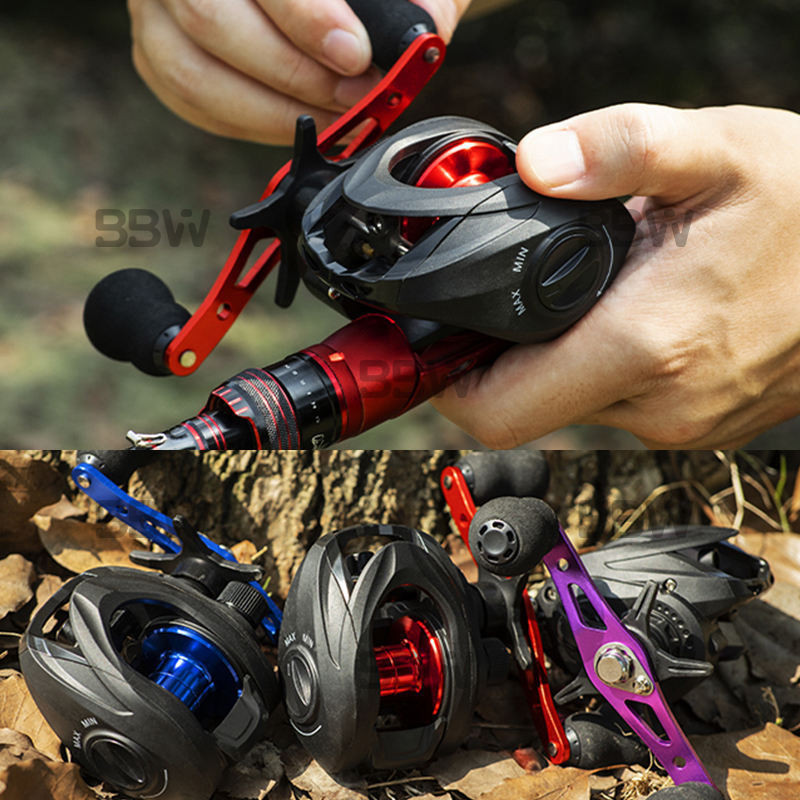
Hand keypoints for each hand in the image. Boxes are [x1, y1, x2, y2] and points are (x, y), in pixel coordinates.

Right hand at [128, 0, 470, 144]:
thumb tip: (420, 34)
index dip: (304, 17)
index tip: (355, 54)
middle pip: (210, 19)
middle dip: (293, 73)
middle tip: (354, 95)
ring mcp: (154, 5)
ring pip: (191, 72)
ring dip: (272, 111)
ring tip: (334, 117)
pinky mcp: (156, 47)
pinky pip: (190, 100)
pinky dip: (251, 121)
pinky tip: (298, 119)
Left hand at [432, 103, 799, 447]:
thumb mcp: (717, 151)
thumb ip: (618, 148)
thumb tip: (538, 160)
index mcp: (645, 344)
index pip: (499, 410)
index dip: (452, 382)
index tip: (441, 344)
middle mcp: (658, 402)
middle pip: (527, 409)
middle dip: (499, 362)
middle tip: (504, 301)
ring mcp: (680, 423)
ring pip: (571, 406)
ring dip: (554, 357)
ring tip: (578, 296)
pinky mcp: (698, 424)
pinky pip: (618, 404)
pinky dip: (600, 366)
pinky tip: (622, 316)